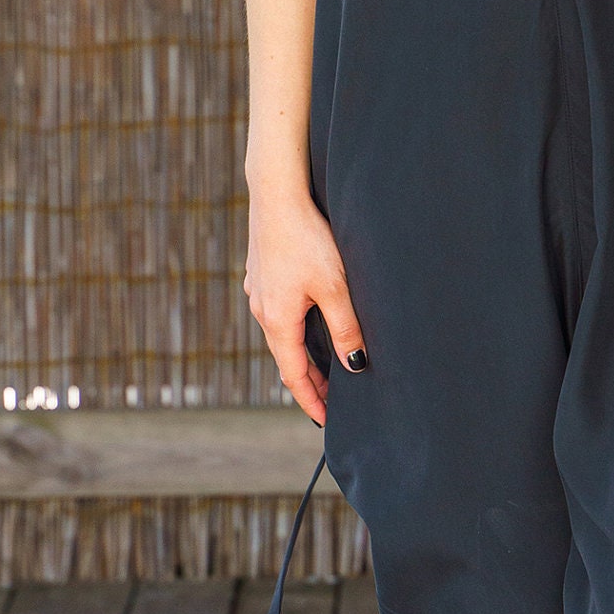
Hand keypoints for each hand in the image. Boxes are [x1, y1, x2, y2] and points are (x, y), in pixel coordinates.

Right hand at [243, 185, 366, 426]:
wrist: (276, 192)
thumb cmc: (308, 238)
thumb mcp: (335, 288)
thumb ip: (346, 330)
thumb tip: (355, 366)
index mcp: (278, 321)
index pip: (293, 376)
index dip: (312, 401)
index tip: (326, 421)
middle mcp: (262, 310)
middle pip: (286, 357)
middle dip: (310, 381)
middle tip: (333, 400)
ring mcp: (258, 291)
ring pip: (282, 334)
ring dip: (302, 354)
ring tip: (326, 367)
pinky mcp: (261, 273)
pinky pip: (278, 312)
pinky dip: (295, 329)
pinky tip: (309, 322)